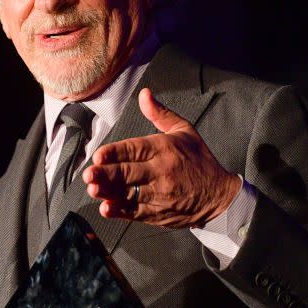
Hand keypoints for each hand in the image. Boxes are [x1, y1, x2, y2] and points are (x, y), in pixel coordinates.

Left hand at [83, 88, 240, 228]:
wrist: (219, 196)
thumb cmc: (199, 161)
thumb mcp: (184, 131)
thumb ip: (160, 113)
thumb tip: (144, 94)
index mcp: (165, 149)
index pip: (136, 149)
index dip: (115, 153)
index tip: (99, 155)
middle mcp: (161, 172)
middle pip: (128, 173)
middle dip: (106, 174)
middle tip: (89, 174)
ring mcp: (159, 195)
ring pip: (128, 194)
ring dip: (108, 192)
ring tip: (93, 189)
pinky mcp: (158, 213)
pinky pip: (135, 212)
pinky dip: (119, 211)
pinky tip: (106, 208)